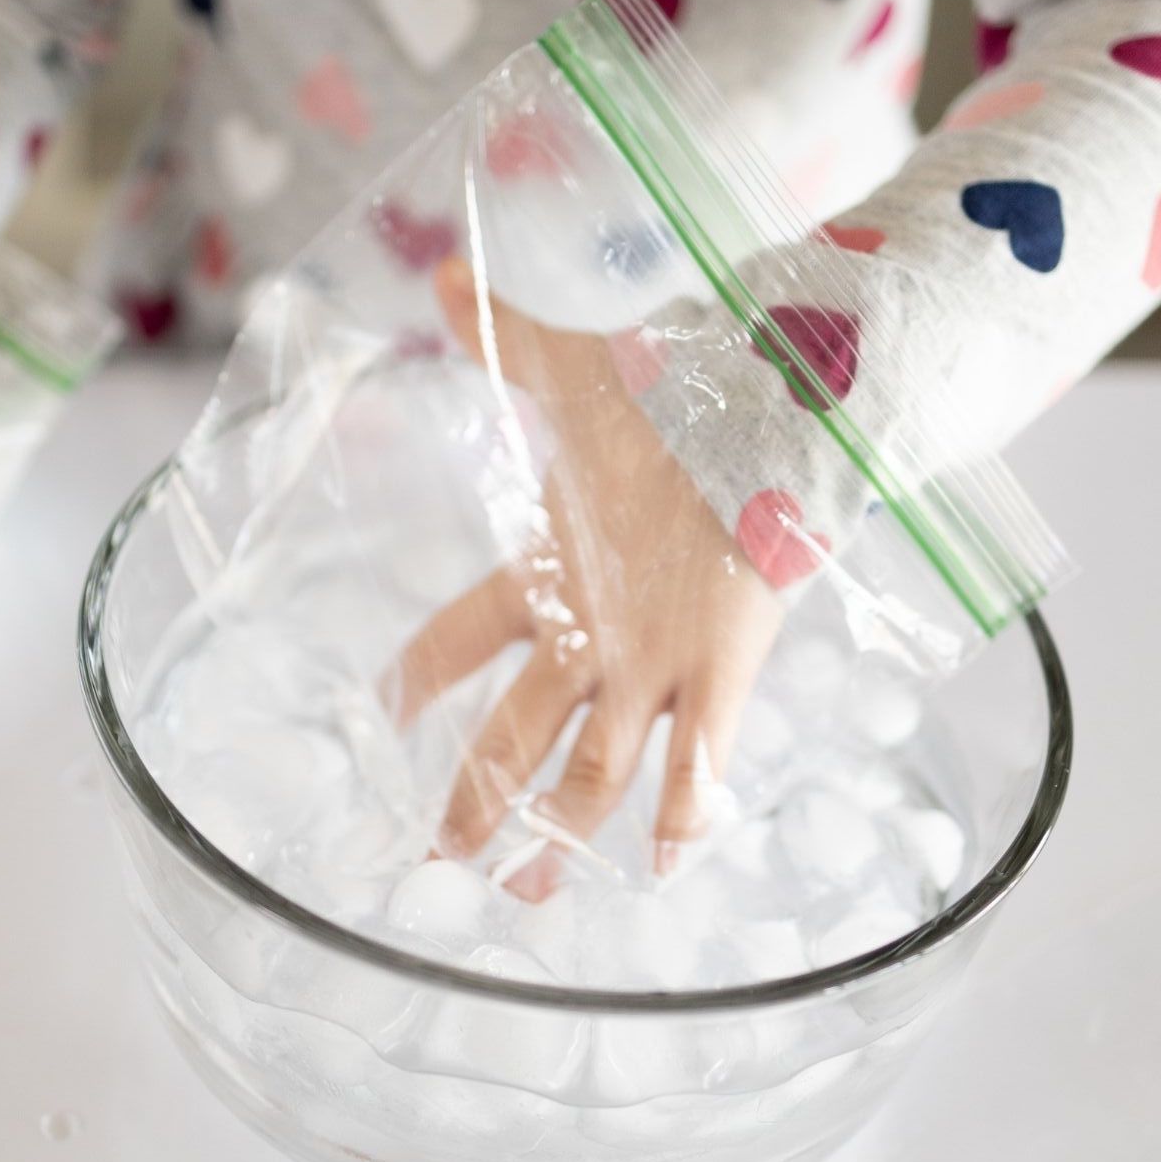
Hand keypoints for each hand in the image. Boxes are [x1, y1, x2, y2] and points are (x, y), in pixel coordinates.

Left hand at [389, 258, 783, 893]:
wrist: (778, 407)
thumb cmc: (677, 391)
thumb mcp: (580, 366)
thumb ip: (508, 329)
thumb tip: (443, 265)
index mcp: (543, 570)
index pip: (457, 636)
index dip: (419, 675)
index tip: (382, 710)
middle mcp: (589, 633)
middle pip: (516, 737)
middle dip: (478, 799)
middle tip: (441, 856)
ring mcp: (655, 664)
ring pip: (593, 777)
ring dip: (560, 837)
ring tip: (526, 896)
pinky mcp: (726, 675)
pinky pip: (700, 771)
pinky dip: (683, 823)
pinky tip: (664, 872)